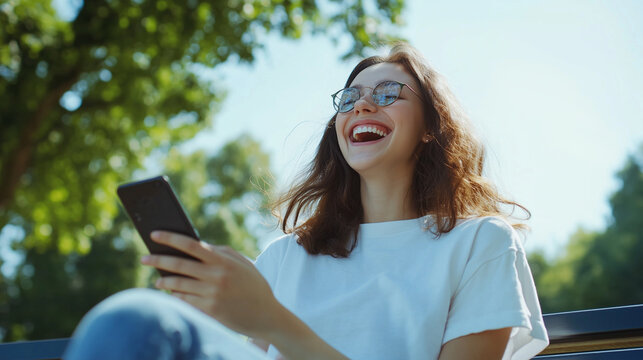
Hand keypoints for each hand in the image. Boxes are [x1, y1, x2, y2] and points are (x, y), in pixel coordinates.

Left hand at [140, 231, 278, 338]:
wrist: (267, 315)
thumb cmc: (253, 286)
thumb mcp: (242, 263)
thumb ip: (221, 253)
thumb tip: (196, 246)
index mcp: (223, 260)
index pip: (190, 245)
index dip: (170, 238)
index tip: (154, 235)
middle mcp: (215, 276)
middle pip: (178, 265)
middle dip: (157, 260)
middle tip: (144, 258)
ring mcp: (211, 294)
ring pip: (177, 285)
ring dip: (164, 281)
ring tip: (158, 280)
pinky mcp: (209, 311)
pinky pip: (184, 301)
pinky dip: (176, 296)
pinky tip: (172, 293)